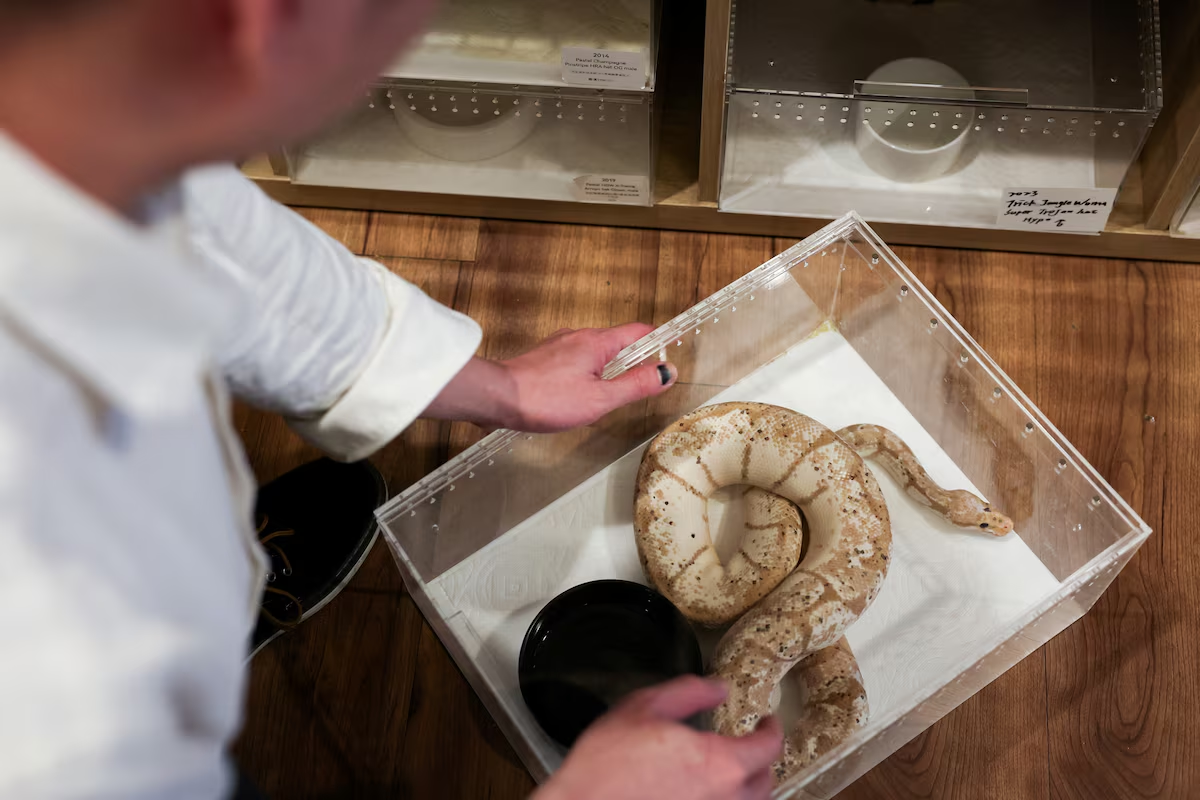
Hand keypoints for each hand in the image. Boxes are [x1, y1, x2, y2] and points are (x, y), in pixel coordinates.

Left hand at [424, 323, 676, 432]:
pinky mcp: (544, 357)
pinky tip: (579, 394)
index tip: (669, 354)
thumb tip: (667, 373)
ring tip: (609, 394)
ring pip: (594, 351)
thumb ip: (635, 385)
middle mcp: (578, 336)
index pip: (638, 331)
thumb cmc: (545, 399)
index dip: (657, 342)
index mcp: (597, 342)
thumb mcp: (600, 399)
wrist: (497, 398)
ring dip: (607, 368)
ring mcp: (559, 345)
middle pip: (617, 341)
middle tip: (642, 384)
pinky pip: (575, 359)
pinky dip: (586, 372)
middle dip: (632, 360)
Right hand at [533, 676, 782, 799]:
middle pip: (765, 782)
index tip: (767, 721)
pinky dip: (724, 799)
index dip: (772, 730)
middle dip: (761, 760)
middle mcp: (725, 799)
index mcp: (720, 764)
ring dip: (746, 785)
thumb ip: (689, 693)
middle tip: (749, 744)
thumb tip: (719, 688)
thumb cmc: (607, 764)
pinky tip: (705, 790)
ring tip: (731, 770)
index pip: (768, 747)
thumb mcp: (644, 708)